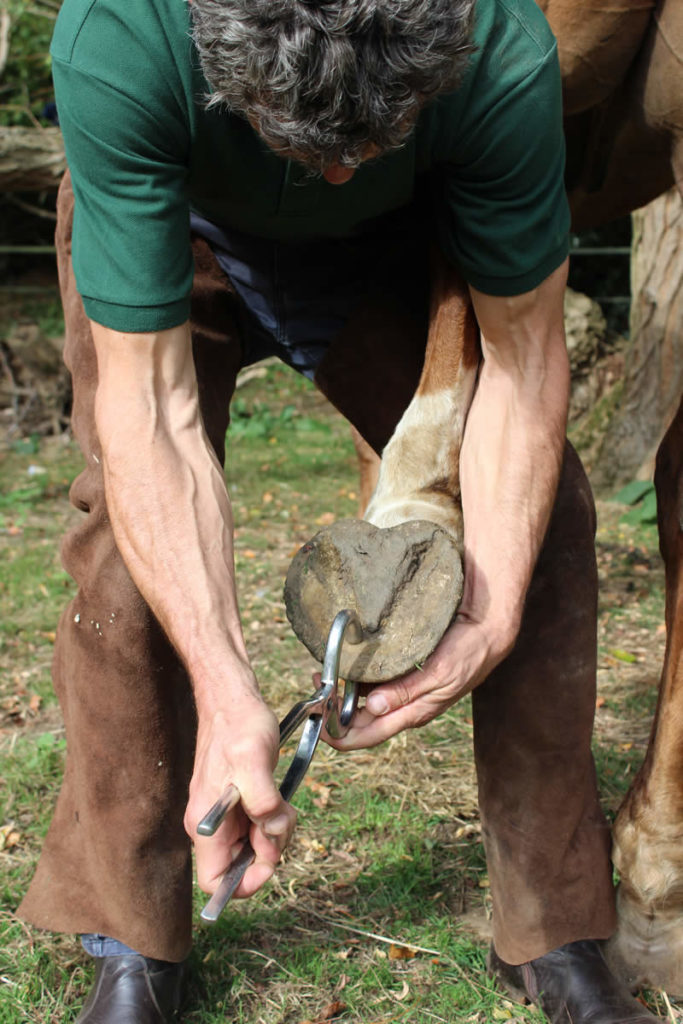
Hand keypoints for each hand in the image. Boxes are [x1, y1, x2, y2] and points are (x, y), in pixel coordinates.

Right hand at [184, 693, 295, 897]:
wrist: (234, 698)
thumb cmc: (239, 725)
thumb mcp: (254, 761)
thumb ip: (263, 802)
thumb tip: (272, 832)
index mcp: (205, 822)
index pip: (214, 882)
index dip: (244, 883)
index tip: (271, 859)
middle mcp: (210, 824)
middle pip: (240, 865)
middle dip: (268, 851)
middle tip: (283, 819)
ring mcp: (224, 813)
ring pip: (253, 846)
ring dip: (275, 833)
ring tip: (283, 803)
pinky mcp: (238, 801)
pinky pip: (259, 825)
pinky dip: (275, 818)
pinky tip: (281, 797)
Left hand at [327, 611, 515, 749]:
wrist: (485, 631)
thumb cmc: (468, 654)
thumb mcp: (439, 673)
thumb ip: (407, 691)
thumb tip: (373, 708)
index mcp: (412, 713)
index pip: (367, 735)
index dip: (338, 733)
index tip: (317, 717)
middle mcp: (403, 707)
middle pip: (360, 721)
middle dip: (333, 710)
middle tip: (316, 681)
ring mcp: (402, 692)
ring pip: (363, 702)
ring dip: (341, 691)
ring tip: (324, 669)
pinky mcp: (403, 675)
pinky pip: (372, 682)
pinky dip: (355, 676)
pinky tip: (345, 662)